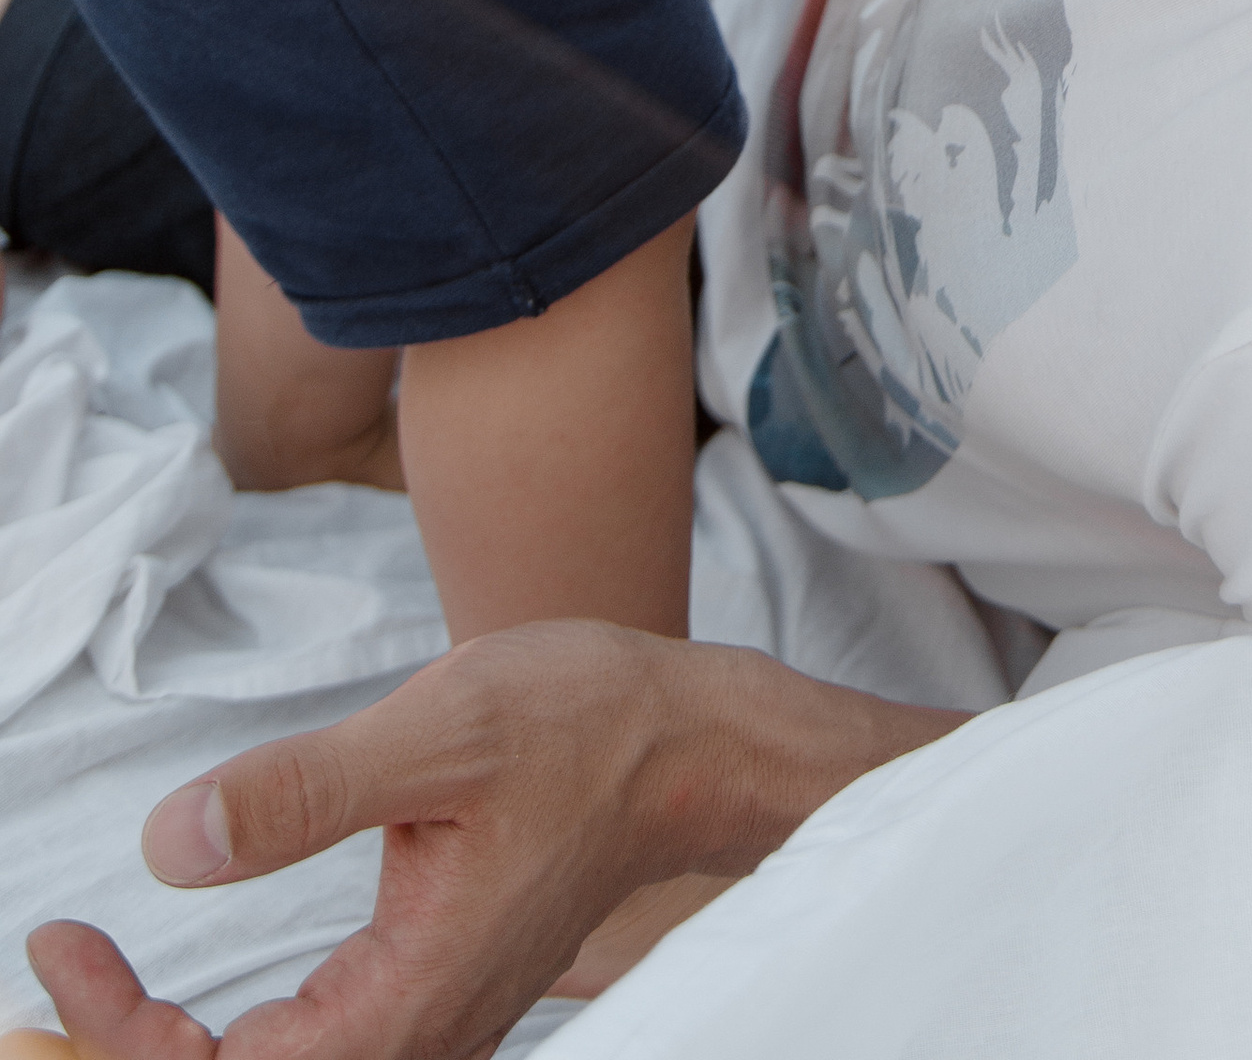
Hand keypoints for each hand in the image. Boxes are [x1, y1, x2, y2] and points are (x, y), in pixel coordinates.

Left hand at [25, 624, 962, 1059]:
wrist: (688, 743)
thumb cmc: (584, 725)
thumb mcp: (438, 730)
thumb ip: (303, 792)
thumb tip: (171, 845)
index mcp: (408, 1002)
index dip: (123, 1030)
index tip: (64, 946)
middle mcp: (417, 1038)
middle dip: (130, 1041)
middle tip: (62, 960)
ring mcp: (426, 1023)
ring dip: (170, 1044)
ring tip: (95, 977)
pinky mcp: (428, 992)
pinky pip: (304, 1047)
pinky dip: (223, 1033)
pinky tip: (180, 989)